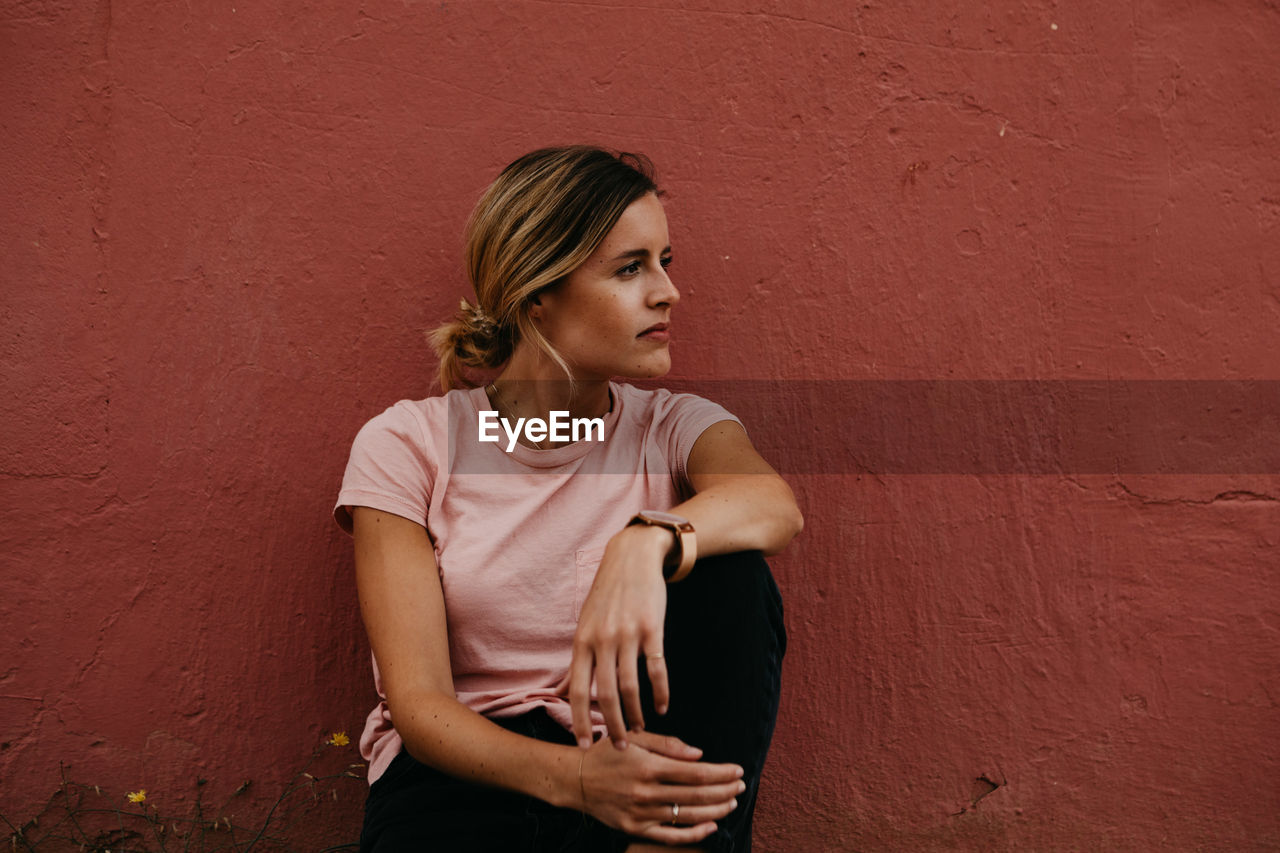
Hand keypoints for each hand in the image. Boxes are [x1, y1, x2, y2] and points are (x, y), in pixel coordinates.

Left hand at [566, 524, 673, 748]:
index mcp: (582, 641)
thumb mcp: (585, 623)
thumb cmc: (608, 594)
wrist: (632, 557)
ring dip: (636, 713)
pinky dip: (660, 692)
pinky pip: (656, 669)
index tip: (584, 745)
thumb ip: (579, 658)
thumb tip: (565, 691)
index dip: (579, 720)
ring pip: (630, 686)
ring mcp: (627, 634)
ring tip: (640, 730)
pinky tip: (662, 706)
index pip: (578, 690)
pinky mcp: (652, 629)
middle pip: (604, 694)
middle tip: (619, 747)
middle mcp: (602, 640)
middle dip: (612, 725)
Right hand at [578, 730, 744, 844]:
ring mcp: (642, 814)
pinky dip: (695, 833)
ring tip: (732, 802)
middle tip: (742, 785)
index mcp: (648, 766)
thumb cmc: (607, 754)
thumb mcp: (635, 739)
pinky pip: (672, 836)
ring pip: (689, 816)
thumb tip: (699, 755)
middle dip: (725, 790)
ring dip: (716, 810)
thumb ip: (668, 745)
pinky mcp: (636, 829)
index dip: (721, 773)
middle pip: (697, 796)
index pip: (696, 773)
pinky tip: (711, 825)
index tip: (738, 770)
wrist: (575, 780)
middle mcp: (646, 793)